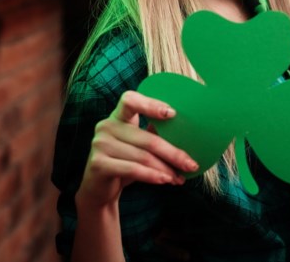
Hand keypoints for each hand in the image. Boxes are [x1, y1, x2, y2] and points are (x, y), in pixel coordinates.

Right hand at [76, 91, 197, 209]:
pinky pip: (133, 169)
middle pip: (148, 138)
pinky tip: (165, 180)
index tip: (173, 114)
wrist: (99, 189)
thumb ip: (155, 134)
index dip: (151, 104)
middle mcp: (106, 126)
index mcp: (118, 116)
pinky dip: (152, 176)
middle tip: (191, 164)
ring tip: (180, 178)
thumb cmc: (125, 162)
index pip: (130, 100)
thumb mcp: (140, 145)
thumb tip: (188, 133)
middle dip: (173, 154)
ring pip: (143, 156)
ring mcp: (100, 144)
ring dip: (165, 169)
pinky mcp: (98, 164)